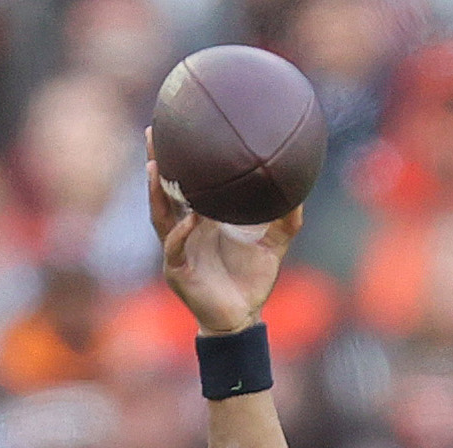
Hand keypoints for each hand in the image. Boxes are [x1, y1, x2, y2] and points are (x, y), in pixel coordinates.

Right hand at [146, 127, 301, 334]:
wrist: (243, 317)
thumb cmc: (252, 280)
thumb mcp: (273, 245)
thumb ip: (287, 220)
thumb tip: (301, 191)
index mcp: (201, 219)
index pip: (185, 184)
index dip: (178, 158)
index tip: (176, 125)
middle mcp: (184, 230)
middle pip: (162, 191)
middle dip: (154, 163)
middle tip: (151, 132)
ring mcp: (178, 250)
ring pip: (160, 216)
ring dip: (156, 192)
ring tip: (155, 167)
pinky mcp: (178, 272)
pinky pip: (176, 249)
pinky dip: (182, 234)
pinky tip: (190, 219)